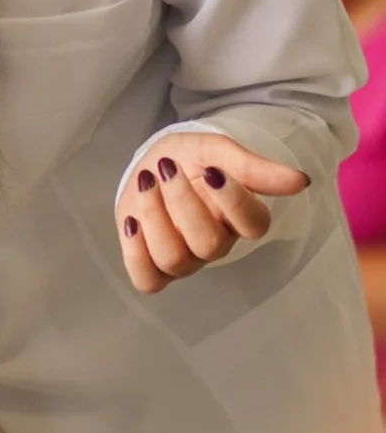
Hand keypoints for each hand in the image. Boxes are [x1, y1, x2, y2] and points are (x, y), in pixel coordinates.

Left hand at [116, 132, 308, 294]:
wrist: (152, 166)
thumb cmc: (192, 159)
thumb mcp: (219, 151)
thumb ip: (256, 169)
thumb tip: (302, 181)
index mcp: (240, 218)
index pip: (253, 225)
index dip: (234, 202)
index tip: (211, 170)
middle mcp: (216, 245)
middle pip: (209, 244)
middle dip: (183, 202)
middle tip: (166, 168)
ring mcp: (185, 260)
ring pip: (174, 260)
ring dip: (155, 217)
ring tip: (146, 181)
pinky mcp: (153, 268)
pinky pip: (148, 281)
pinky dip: (136, 254)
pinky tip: (131, 222)